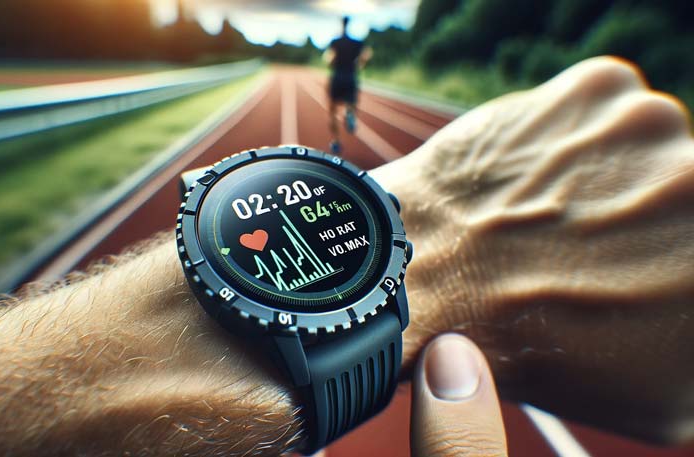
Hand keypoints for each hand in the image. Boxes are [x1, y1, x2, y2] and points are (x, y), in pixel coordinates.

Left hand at [374, 57, 693, 443]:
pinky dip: (577, 138)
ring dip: (616, 177)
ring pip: (653, 148)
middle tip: (592, 248)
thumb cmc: (532, 351)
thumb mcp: (663, 395)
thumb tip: (692, 308)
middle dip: (653, 222)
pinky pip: (607, 110)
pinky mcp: (600, 86)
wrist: (423, 278)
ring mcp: (654, 123)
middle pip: (688, 194)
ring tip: (556, 218)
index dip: (672, 257)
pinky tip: (537, 180)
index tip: (642, 267)